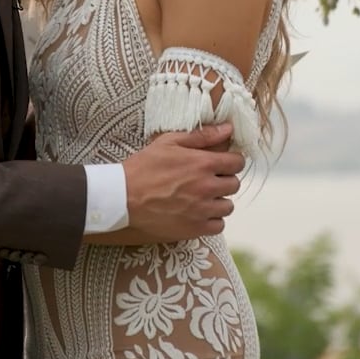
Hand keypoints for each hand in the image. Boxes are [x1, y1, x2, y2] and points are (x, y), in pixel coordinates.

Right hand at [122, 122, 243, 240]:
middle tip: (207, 180)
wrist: (122, 198)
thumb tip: (228, 129)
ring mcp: (202, 210)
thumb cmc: (143, 168)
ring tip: (202, 198)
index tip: (221, 164)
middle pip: (234, 184)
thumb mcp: (168, 143)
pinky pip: (219, 226)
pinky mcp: (195, 229)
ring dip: (219, 201)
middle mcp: (207, 187)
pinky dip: (212, 220)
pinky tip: (199, 213)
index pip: (237, 163)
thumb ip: (202, 136)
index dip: (231, 161)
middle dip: (224, 180)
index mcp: (203, 164)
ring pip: (228, 206)